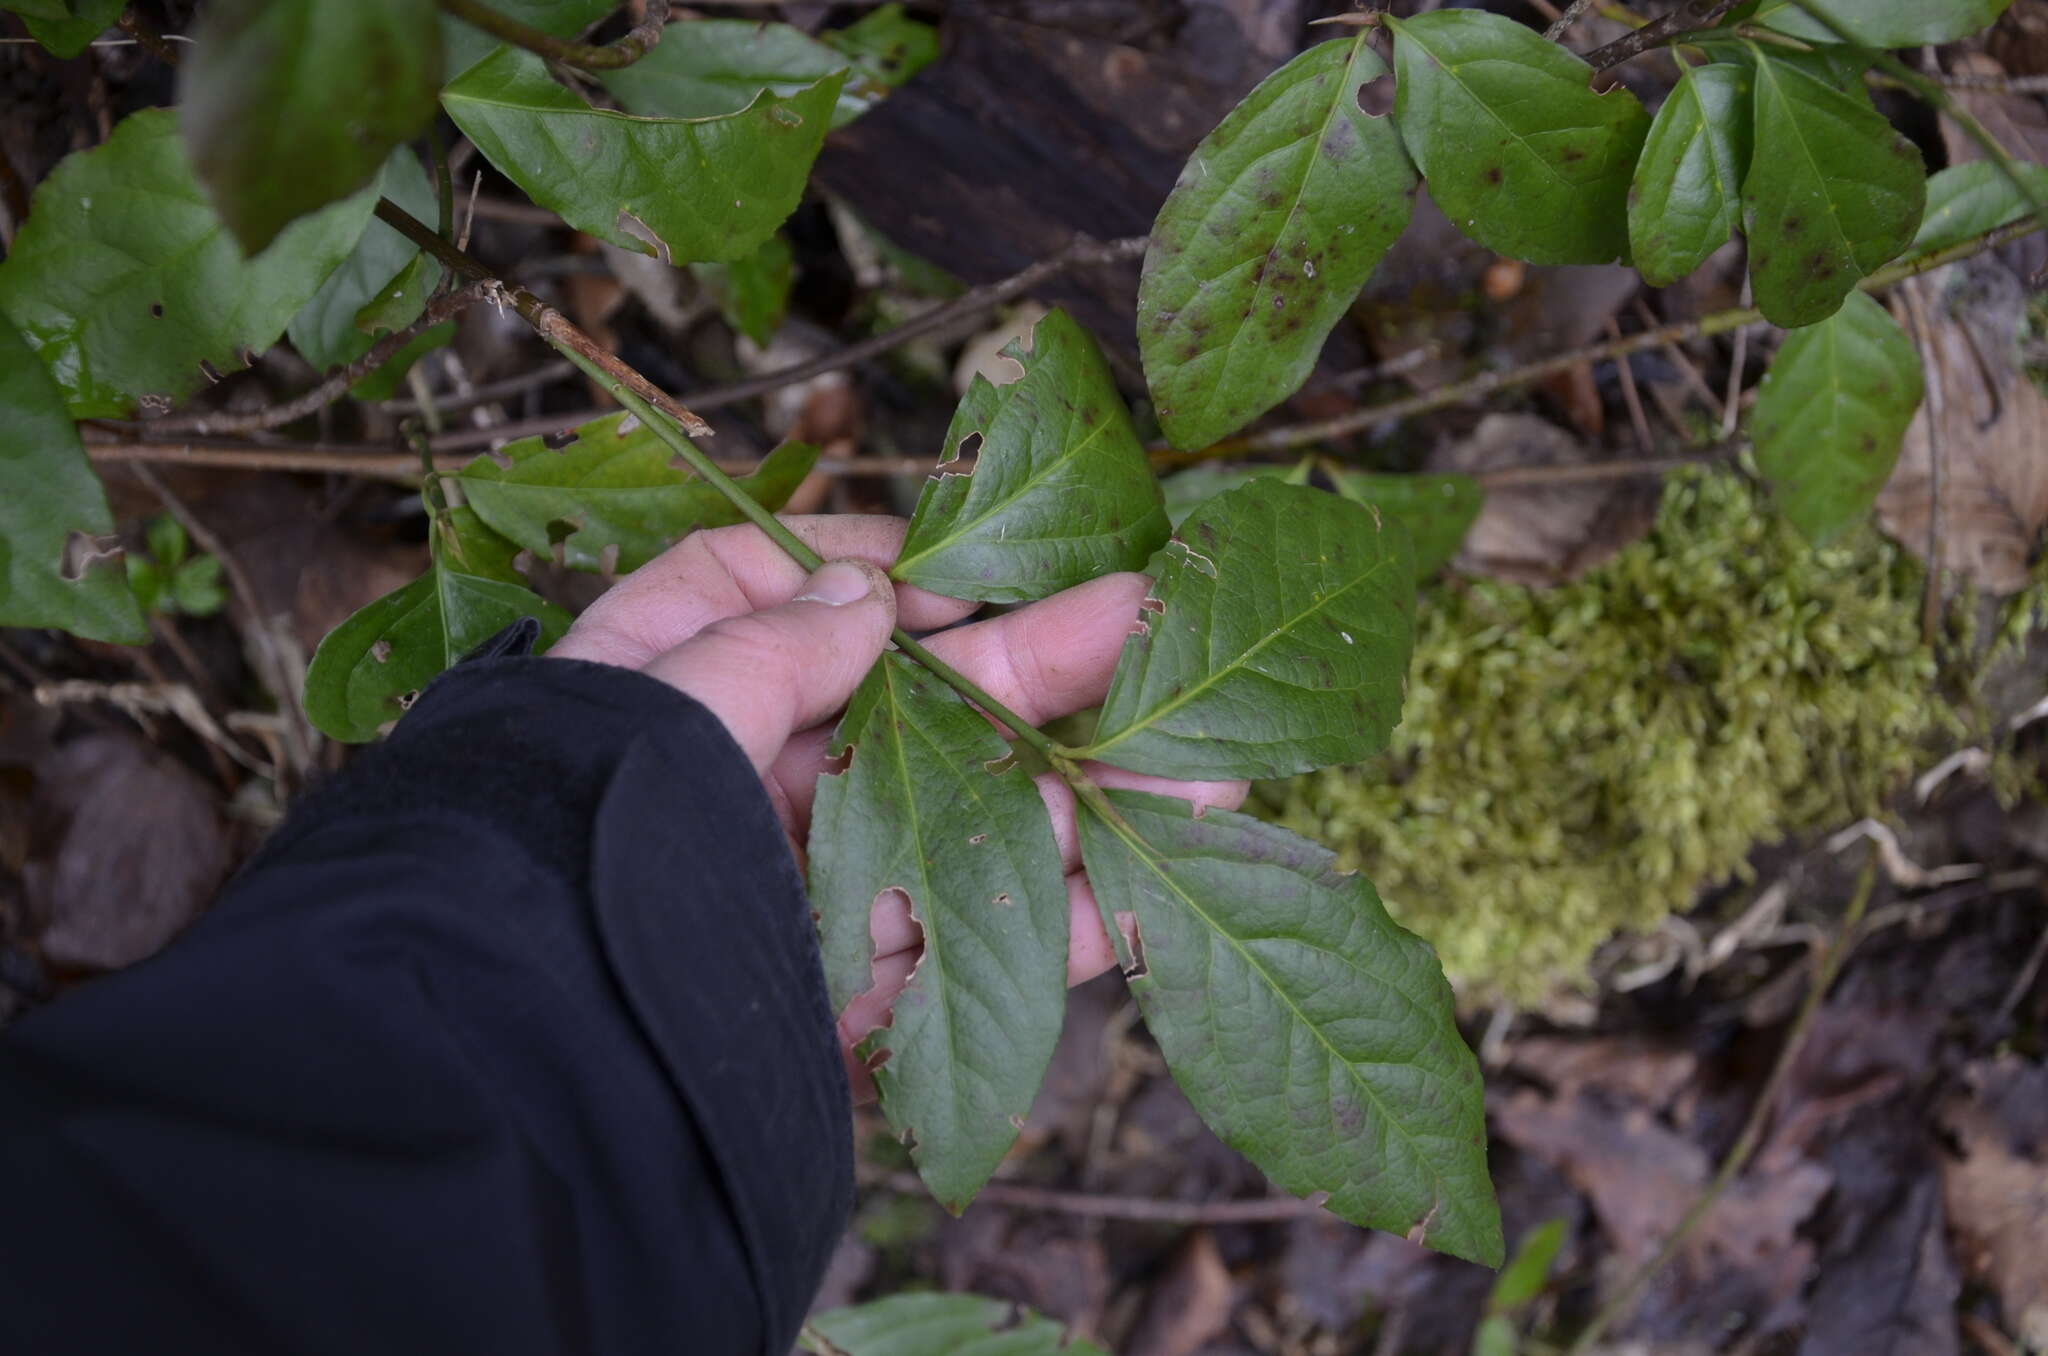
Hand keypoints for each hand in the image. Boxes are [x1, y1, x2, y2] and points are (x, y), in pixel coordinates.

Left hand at [550, 516, 1246, 1092]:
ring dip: (1085, 777)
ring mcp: (806, 891)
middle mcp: (737, 791)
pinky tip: (1167, 847)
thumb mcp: (659, 710)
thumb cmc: (574, 854)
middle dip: (1030, 663)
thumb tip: (870, 597)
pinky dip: (1077, 899)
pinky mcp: (860, 992)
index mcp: (655, 701)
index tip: (946, 565)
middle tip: (1148, 619)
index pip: (752, 600)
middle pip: (903, 708)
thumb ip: (767, 646)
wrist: (540, 1070)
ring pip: (965, 816)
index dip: (853, 572)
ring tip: (1207, 743)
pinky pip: (979, 937)